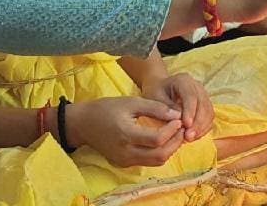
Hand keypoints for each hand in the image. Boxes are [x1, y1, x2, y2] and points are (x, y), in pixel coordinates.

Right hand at [69, 97, 185, 167]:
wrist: (83, 124)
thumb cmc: (107, 108)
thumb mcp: (131, 102)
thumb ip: (155, 108)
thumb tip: (177, 114)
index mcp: (126, 135)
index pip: (157, 139)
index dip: (172, 130)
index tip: (179, 118)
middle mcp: (126, 152)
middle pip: (160, 155)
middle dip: (175, 142)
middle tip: (182, 127)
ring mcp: (125, 161)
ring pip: (156, 161)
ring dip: (170, 149)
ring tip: (175, 133)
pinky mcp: (124, 163)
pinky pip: (148, 161)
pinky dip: (160, 152)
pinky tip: (164, 139)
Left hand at [141, 73, 213, 141]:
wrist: (160, 89)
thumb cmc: (155, 93)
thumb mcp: (155, 98)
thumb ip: (166, 108)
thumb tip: (180, 120)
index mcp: (183, 80)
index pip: (191, 95)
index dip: (190, 111)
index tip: (186, 125)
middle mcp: (197, 86)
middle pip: (203, 104)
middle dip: (197, 122)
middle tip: (188, 137)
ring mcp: (203, 95)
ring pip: (208, 111)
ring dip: (202, 127)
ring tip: (190, 138)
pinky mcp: (205, 105)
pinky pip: (209, 117)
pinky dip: (204, 128)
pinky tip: (195, 136)